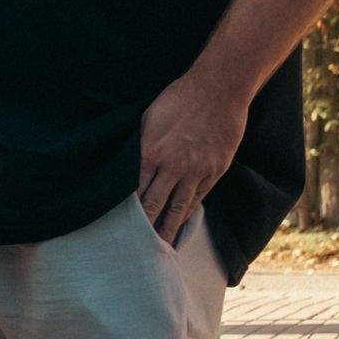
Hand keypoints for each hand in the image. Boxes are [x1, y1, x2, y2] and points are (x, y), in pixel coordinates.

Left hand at [138, 72, 244, 243]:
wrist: (218, 90)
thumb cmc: (178, 99)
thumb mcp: (149, 119)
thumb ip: (140, 145)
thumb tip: (129, 165)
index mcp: (151, 152)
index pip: (135, 190)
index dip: (129, 210)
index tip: (120, 226)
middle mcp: (174, 165)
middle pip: (155, 203)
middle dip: (146, 227)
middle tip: (137, 248)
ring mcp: (197, 170)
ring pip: (180, 206)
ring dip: (169, 228)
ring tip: (161, 246)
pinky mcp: (216, 170)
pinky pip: (200, 197)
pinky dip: (190, 212)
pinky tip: (182, 223)